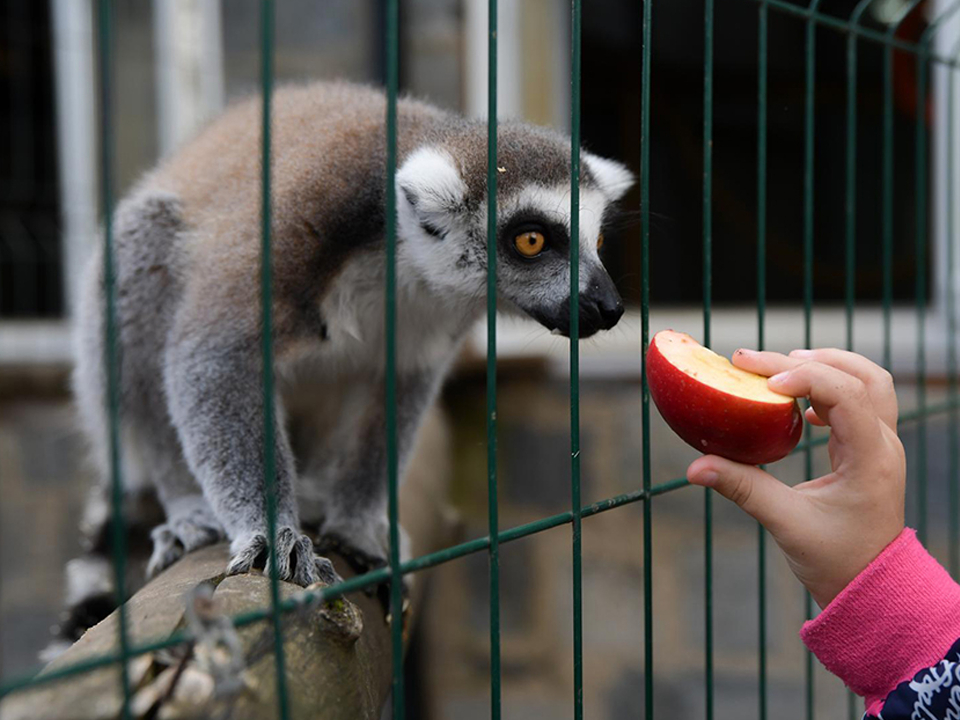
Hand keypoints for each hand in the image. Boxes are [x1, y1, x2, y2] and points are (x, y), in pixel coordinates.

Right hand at [686, 348, 905, 608]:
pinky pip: (860, 399)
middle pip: (860, 375)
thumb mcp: (786, 523)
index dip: (807, 379)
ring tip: (778, 366)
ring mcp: (882, 444)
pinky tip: (798, 402)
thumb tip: (694, 468)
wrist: (871, 586)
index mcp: (871, 458)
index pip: (848, 395)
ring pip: (868, 380)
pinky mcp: (870, 448)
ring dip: (825, 365)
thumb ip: (742, 488)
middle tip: (750, 361)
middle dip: (806, 360)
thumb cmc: (835, 559)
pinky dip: (829, 386)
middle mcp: (884, 443)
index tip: (764, 382)